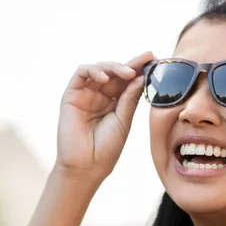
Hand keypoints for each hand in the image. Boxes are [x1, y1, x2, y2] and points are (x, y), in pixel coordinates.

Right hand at [55, 51, 154, 179]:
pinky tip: (106, 78)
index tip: (154, 59)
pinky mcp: (71, 95)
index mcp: (115, 103)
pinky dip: (94, 70)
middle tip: (147, 59)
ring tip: (128, 72)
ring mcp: (85, 94)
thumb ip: (129, 98)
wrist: (86, 167)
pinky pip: (81, 74)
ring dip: (114, 66)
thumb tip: (140, 77)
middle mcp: (100, 96)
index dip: (140, 69)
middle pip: (115, 72)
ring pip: (99, 69)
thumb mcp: (123, 121)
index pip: (127, 81)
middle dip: (131, 64)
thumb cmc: (106, 148)